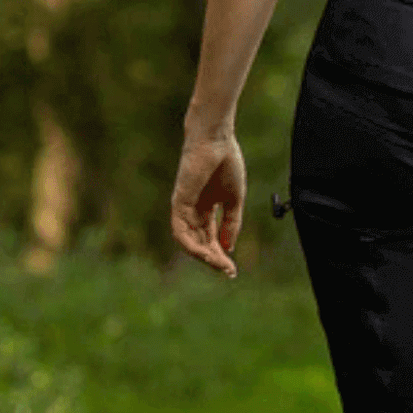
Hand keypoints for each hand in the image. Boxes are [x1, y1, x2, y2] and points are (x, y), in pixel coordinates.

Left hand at [170, 130, 246, 275]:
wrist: (217, 141)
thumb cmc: (226, 163)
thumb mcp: (234, 200)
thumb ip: (231, 223)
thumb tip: (228, 248)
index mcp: (207, 208)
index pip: (211, 238)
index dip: (221, 255)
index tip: (233, 270)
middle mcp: (193, 211)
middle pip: (201, 242)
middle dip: (214, 259)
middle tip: (228, 271)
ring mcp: (184, 208)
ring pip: (189, 241)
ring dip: (203, 256)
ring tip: (219, 264)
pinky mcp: (178, 203)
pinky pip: (180, 231)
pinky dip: (191, 245)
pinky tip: (206, 254)